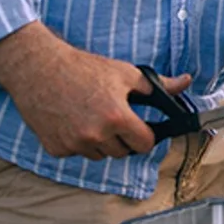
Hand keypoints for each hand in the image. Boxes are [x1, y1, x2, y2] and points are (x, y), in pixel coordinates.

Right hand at [0, 22, 186, 159]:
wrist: (38, 69)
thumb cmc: (83, 68)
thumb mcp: (125, 73)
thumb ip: (158, 85)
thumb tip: (184, 83)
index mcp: (117, 117)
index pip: (144, 145)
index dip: (145, 135)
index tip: (141, 128)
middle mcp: (96, 135)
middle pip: (123, 152)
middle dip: (123, 138)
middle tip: (113, 117)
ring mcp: (74, 144)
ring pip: (100, 155)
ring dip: (101, 142)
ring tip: (91, 116)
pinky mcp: (55, 148)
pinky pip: (76, 153)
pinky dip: (77, 142)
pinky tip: (72, 121)